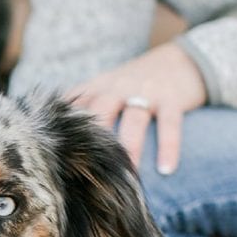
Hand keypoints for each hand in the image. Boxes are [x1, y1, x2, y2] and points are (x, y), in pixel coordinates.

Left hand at [67, 44, 206, 174]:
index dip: (64, 131)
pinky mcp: (172, 98)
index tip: (57, 160)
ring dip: (130, 149)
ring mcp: (145, 92)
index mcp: (97, 88)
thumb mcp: (107, 89)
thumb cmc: (135, 86)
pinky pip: (169, 124)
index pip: (74, 109)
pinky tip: (166, 170)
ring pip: (133, 121)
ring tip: (128, 175)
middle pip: (100, 113)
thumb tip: (57, 145)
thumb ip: (84, 109)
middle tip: (87, 172)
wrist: (179, 61)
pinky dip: (168, 147)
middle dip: (93, 141)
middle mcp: (118, 88)